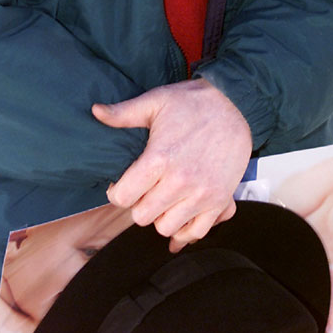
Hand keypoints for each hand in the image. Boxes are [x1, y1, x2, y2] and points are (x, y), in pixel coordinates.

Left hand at [92, 77, 251, 251]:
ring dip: (161, 216)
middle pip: (142, 216)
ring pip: (166, 228)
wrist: (236, 104)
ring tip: (163, 197)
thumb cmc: (194, 102)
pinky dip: (186, 229)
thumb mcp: (156, 100)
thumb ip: (123, 112)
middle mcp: (180, 182)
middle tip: (144, 189)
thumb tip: (95, 111)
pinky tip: (181, 212)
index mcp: (159, 159)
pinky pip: (197, 232)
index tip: (121, 184)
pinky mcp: (220, 200)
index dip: (116, 192)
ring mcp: (202, 194)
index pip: (123, 197)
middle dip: (138, 203)